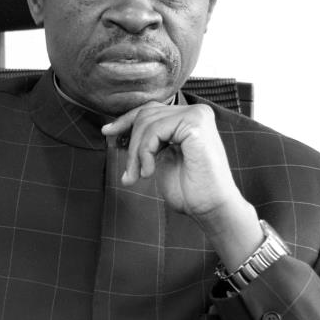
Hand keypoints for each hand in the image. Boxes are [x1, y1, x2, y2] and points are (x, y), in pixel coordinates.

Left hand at [101, 102, 240, 216]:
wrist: (212, 208)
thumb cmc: (189, 189)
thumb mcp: (160, 158)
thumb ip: (146, 142)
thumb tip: (115, 131)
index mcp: (188, 118)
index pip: (150, 110)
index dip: (126, 120)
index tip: (108, 132)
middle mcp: (195, 112)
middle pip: (146, 115)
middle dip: (131, 144)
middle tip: (129, 172)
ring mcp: (197, 115)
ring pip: (147, 123)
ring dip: (136, 153)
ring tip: (138, 176)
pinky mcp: (195, 123)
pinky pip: (155, 131)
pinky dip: (145, 153)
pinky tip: (149, 172)